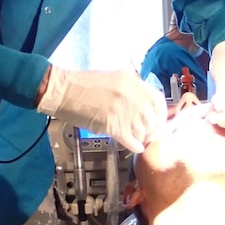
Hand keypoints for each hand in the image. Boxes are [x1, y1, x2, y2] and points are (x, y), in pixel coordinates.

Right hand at [36, 67, 166, 152]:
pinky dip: (135, 146)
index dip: (161, 114)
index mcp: (132, 81)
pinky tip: (134, 146)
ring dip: (141, 138)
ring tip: (136, 139)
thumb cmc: (84, 85)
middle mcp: (131, 95)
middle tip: (147, 134)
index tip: (158, 121)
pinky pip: (132, 141)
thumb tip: (145, 105)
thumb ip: (131, 88)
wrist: (63, 91)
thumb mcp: (113, 77)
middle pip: (153, 119)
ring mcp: (122, 110)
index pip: (158, 101)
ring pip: (143, 131)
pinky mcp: (112, 125)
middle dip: (152, 129)